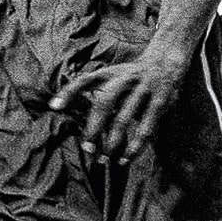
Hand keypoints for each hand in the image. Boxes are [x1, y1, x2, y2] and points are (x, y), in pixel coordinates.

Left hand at [57, 46, 189, 165]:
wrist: (167, 61)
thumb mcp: (115, 75)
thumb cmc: (133, 75)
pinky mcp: (159, 101)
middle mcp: (125, 78)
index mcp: (110, 72)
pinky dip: (135, 146)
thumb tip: (71, 113)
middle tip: (86, 147)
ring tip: (104, 159)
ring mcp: (143, 89)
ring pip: (123, 118)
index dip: (69, 92)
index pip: (85, 80)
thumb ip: (98, 91)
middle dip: (93, 127)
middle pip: (104, 102)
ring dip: (112, 141)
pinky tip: (126, 159)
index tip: (54, 107)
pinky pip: (145, 127)